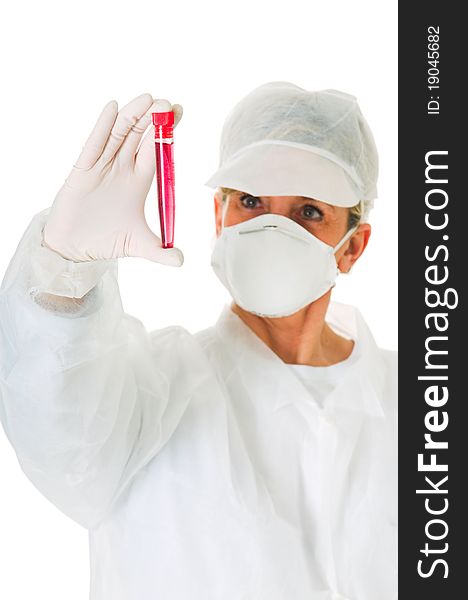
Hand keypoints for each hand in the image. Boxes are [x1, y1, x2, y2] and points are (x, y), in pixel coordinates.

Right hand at [43, 93, 183, 265]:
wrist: (74, 249)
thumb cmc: (106, 241)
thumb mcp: (139, 246)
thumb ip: (160, 252)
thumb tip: (181, 262)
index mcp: (138, 182)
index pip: (155, 152)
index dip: (166, 134)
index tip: (180, 113)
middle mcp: (121, 170)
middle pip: (140, 138)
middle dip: (153, 120)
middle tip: (168, 103)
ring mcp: (101, 168)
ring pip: (119, 136)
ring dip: (132, 117)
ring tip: (148, 98)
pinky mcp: (82, 172)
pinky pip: (93, 146)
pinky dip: (102, 128)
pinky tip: (112, 108)